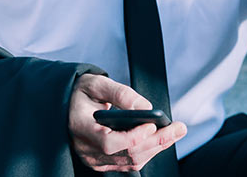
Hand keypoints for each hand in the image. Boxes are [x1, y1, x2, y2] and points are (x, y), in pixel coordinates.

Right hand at [68, 74, 187, 171]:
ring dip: (156, 147)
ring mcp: (94, 159)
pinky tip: (162, 139)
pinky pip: (128, 162)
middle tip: (179, 128)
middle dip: (157, 141)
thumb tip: (146, 108)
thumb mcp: (97, 83)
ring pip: (131, 161)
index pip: (109, 142)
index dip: (133, 137)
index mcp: (81, 127)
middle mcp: (86, 148)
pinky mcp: (102, 162)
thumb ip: (121, 93)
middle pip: (126, 154)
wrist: (67, 105)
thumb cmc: (81, 92)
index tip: (152, 124)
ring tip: (176, 132)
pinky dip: (148, 151)